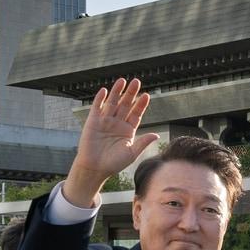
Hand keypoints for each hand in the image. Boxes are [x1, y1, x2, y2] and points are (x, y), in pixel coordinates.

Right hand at [62, 78, 159, 206]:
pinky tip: (105, 91)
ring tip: (122, 80)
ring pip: (112, 103)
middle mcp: (117, 123)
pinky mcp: (93, 122)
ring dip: (117, 92)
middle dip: (131, 93)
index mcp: (128, 130)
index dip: (141, 104)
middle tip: (137, 81)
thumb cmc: (114, 163)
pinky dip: (100, 99)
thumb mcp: (131, 153)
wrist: (95, 169)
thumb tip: (156, 135)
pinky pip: (97, 108)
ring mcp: (105, 121)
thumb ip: (143, 143)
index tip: (146, 95)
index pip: (136, 113)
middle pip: (126, 105)